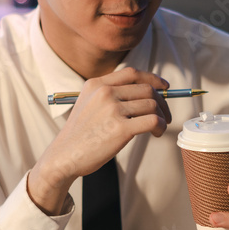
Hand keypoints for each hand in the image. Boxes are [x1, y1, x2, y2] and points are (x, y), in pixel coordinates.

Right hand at [28, 67, 172, 213]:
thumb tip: (144, 95)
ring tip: (158, 128)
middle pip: (146, 89)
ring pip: (151, 105)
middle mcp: (105, 93)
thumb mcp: (88, 104)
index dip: (153, 78)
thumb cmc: (80, 135)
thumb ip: (108, 95)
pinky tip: (155, 133)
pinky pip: (152, 120)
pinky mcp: (120, 128)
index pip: (132, 73)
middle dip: (161, 102)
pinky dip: (159, 126)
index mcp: (96, 84)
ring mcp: (112, 109)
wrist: (64, 156)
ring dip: (161, 116)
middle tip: (164, 116)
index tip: (164, 87)